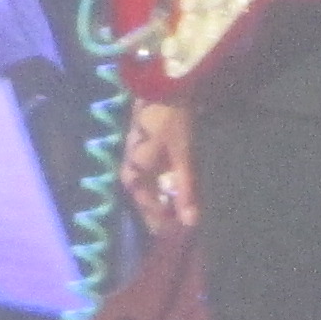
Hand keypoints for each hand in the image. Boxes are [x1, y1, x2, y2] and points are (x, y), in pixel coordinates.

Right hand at [121, 96, 194, 231]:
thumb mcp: (182, 158)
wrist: (164, 85)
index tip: (178, 234)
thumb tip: (190, 223)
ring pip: (148, 186)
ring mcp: (136, 156)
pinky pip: (151, 174)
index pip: (148, 208)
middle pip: (145, 198)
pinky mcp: (144, 146)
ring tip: (179, 208)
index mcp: (135, 174)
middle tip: (179, 225)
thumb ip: (185, 190)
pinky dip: (163, 183)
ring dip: (162, 198)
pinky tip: (174, 184)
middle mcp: (130, 168)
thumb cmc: (172, 122)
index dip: (162, 222)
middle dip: (160, 212)